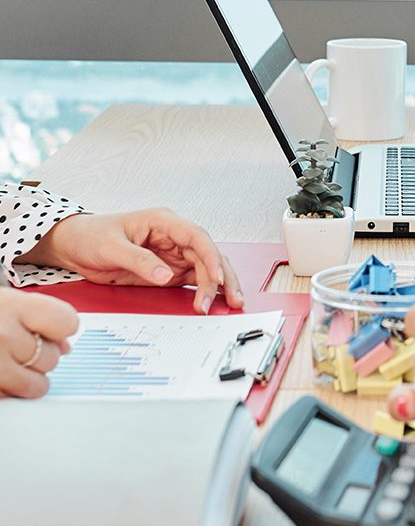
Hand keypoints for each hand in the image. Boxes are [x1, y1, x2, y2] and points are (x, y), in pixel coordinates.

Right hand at [0, 290, 77, 397]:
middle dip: (43, 357)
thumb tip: (66, 346)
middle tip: (25, 350)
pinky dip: (9, 392)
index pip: (67, 324)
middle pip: (52, 357)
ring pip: (34, 385)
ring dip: (29, 381)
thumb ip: (39, 318)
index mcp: (13, 306)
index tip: (53, 330)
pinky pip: (10, 398)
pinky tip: (2, 378)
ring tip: (16, 369)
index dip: (62, 329)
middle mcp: (3, 334)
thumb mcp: (8, 304)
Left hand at [18, 208, 242, 313]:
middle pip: (209, 255)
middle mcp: (174, 237)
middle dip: (222, 277)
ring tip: (227, 303)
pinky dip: (204, 291)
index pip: (197, 237)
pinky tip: (211, 301)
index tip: (217, 277)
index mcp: (164, 222)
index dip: (211, 256)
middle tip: (229, 298)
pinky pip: (193, 279)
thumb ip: (140, 260)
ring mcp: (173, 254)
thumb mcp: (112, 247)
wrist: (74, 246)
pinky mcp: (168, 270)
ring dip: (218, 286)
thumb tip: (166, 275)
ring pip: (206, 268)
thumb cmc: (91, 236)